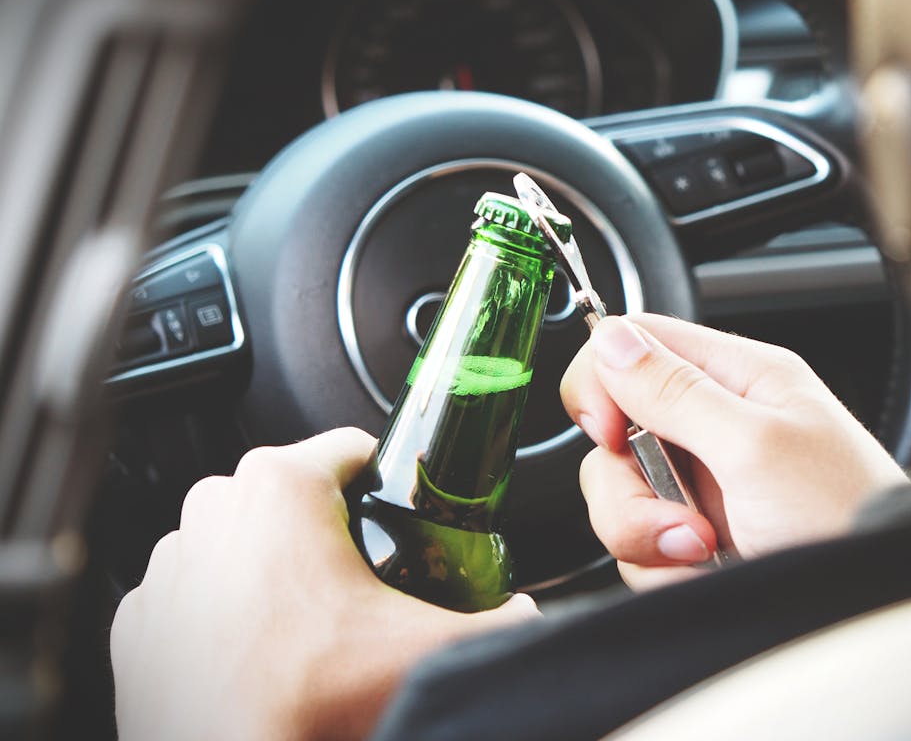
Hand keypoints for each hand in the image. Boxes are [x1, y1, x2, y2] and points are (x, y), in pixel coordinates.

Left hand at [111, 428, 538, 740]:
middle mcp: (212, 506)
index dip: (390, 482)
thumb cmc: (308, 702)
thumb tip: (530, 614)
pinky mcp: (139, 616)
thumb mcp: (431, 648)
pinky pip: (196, 590)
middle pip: (296, 494)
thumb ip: (503, 620)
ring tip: (309, 623)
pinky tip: (258, 649)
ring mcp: (168, 562)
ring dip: (272, 566)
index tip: (402, 519)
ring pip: (240, 538)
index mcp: (280, 485)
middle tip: (364, 582)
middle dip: (330, 528)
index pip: (354, 450)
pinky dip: (223, 610)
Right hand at [560, 314, 906, 588]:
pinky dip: (662, 567)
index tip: (610, 433)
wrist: (870, 603)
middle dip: (630, 486)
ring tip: (705, 549)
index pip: (635, 343)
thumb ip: (677, 391)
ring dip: (647, 534)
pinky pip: (637, 545)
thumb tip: (611, 338)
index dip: (603, 383)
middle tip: (680, 515)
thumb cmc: (845, 517)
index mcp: (739, 377)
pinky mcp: (693, 538)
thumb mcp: (757, 446)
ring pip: (619, 494)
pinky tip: (706, 570)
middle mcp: (714, 425)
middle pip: (614, 432)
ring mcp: (702, 484)